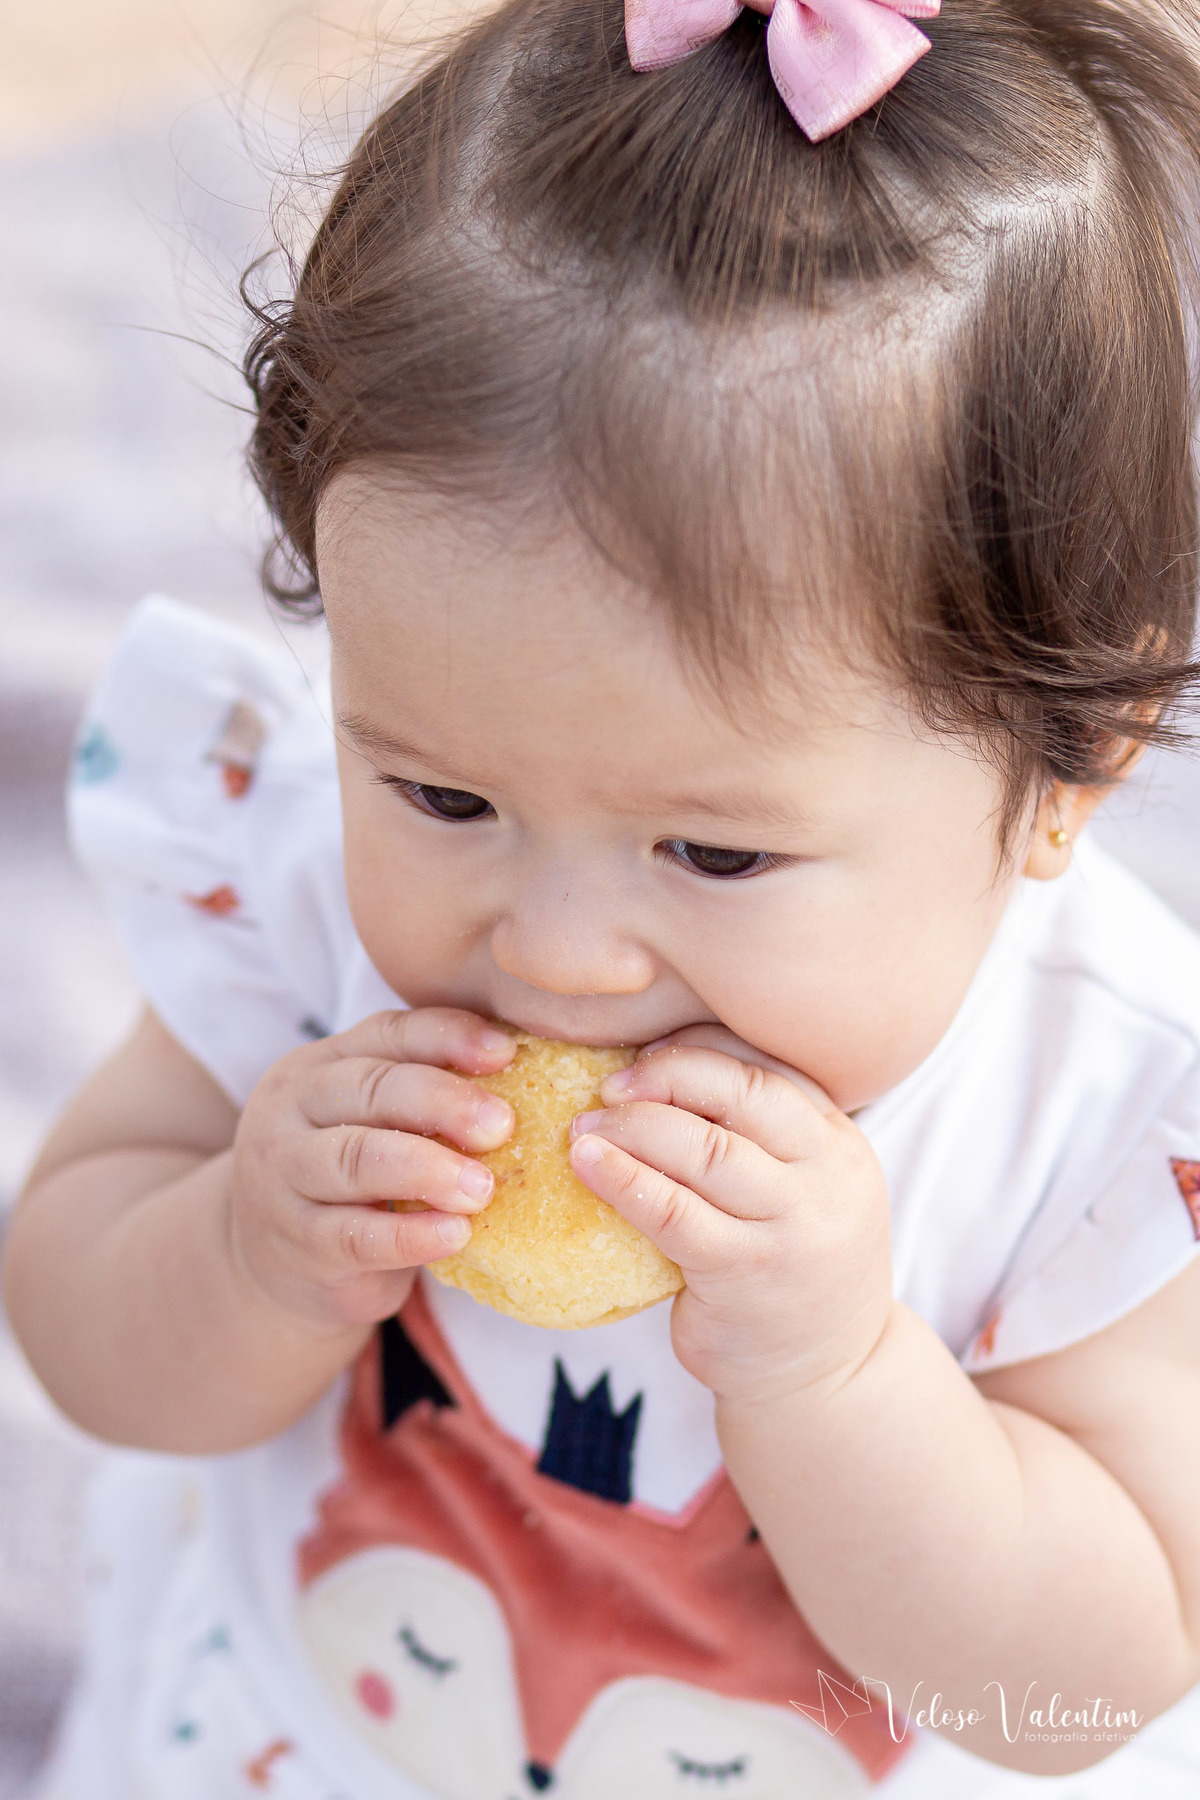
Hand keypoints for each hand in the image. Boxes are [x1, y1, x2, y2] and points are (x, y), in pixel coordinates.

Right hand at [228, 1009, 514, 1330]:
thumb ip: (430, 1092)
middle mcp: (294, 1109)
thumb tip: (532, 1068)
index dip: (449, 1037)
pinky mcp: (297, 1243)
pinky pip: (354, 1235)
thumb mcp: (378, 1123)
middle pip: (372, 1089)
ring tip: (483, 1188)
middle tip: (502, 1127)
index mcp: (324, 1064)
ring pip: (357, 1160)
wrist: (276, 1261)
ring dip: (428, 1170)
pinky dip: (410, 1235)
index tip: (506, 1053)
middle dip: (444, 1103)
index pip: (388, 1032)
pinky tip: (455, 1234)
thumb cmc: (356, 1177)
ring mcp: (284, 1176)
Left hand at [568, 1024, 893, 1404]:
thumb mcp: (802, 1192)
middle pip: (740, 1092)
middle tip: (608, 1086)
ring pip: (704, 1148)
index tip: (645, 1054)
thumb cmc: (790, 1268)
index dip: (699, 1050)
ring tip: (583, 1128)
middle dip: (665, 1076)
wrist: (825, 1377)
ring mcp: (791, 1226)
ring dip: (633, 1126)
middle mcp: (829, 1176)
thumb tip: (652, 1071)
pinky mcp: (744, 1273)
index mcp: (840, 1142)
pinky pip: (672, 1211)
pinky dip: (623, 1178)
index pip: (770, 1066)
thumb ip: (758, 1139)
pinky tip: (586, 1165)